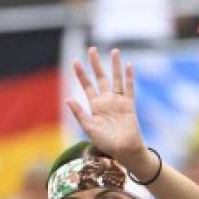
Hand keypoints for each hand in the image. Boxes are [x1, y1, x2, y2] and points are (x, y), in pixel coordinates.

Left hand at [69, 47, 147, 166]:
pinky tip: (129, 65)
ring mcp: (118, 101)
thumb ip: (79, 113)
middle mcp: (106, 101)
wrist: (123, 150)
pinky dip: (129, 77)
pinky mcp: (129, 104)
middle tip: (91, 49)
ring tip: (114, 51)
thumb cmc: (106, 142)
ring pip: (116, 79)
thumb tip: (68, 99)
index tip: (75, 61)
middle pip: (101, 78)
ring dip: (115, 66)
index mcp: (95, 106)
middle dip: (95, 64)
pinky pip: (129, 88)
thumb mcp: (89, 128)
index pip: (87, 86)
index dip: (81, 74)